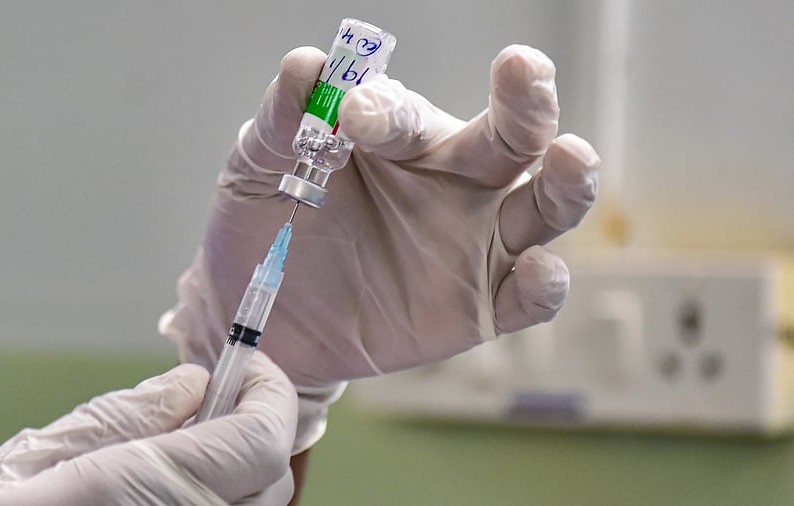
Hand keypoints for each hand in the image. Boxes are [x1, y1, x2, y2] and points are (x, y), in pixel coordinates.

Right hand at [0, 352, 297, 505]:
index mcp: (150, 492)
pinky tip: (178, 479)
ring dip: (244, 464)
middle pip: (272, 476)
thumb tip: (193, 382)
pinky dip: (227, 495)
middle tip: (219, 394)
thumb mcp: (34, 460)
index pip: (261, 439)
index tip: (249, 363)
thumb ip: (124, 417)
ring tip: (194, 437)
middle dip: (258, 423)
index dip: (269, 392)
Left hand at [161, 44, 598, 446]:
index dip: (389, 111)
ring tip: (571, 157)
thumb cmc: (270, 225)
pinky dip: (544, 284)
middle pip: (512, 137)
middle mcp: (453, 183)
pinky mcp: (480, 308)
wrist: (263, 317)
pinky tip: (541, 269)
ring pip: (543, 208)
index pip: (410, 116)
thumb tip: (306, 65)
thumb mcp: (260, 168)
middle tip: (522, 70)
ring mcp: (472, 246)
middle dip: (526, 102)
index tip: (355, 113)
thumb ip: (282, 121)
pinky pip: (527, 297)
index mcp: (402, 140)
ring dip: (565, 182)